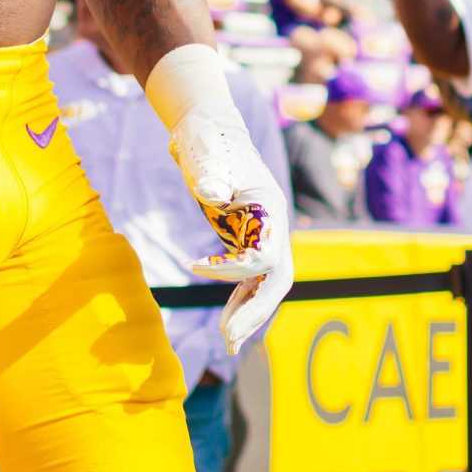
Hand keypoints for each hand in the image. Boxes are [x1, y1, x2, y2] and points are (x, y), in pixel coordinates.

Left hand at [169, 108, 295, 353]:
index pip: (263, 255)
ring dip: (250, 314)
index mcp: (269, 205)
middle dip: (256, 311)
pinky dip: (240, 301)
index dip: (232, 270)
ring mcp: (263, 233)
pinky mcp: (248, 239)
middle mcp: (273, 223)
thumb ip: (208, 172)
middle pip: (278, 278)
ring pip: (268, 284)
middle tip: (228, 340)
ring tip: (227, 344)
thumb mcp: (203, 153)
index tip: (194, 264)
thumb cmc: (205, 138)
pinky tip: (223, 321)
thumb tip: (209, 192)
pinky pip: (252, 280)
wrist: (206, 127)